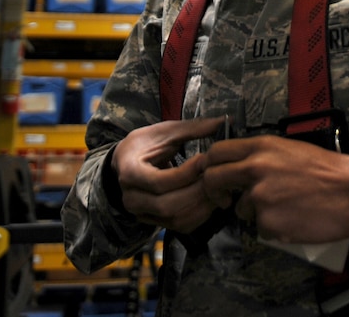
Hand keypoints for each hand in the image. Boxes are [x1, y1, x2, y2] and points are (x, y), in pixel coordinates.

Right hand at [112, 116, 224, 233]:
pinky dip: (200, 215)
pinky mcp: (155, 222)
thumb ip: (191, 128)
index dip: (185, 174)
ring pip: (175, 219)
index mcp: (129, 173)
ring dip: (202, 206)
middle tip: (217, 176)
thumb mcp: (164, 131)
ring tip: (219, 189)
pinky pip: (180, 226)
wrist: (127, 163)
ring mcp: (143, 213)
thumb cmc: (146, 144)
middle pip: (167, 205)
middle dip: (197, 192)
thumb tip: (222, 121)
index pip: (159, 182)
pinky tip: (212, 199)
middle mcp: (132, 198)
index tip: (204, 160)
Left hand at [201, 135, 348, 243]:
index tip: (217, 176)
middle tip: (225, 200)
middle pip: (213, 180)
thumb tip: (244, 169)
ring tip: (286, 208)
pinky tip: (295, 220)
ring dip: (257, 212)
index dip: (210, 166)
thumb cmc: (328, 170)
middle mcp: (255, 170)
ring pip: (242, 209)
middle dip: (215, 192)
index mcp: (262, 147)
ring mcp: (260, 198)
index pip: (217, 151)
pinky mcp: (268, 222)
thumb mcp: (291, 150)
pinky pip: (262, 228)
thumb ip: (264, 157)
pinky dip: (275, 227)